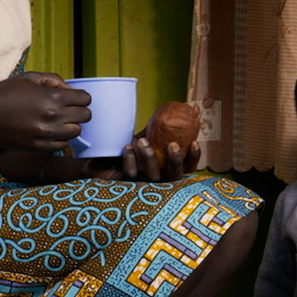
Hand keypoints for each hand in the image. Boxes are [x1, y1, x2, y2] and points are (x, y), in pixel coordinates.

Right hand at [0, 72, 90, 152]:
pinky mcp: (40, 146)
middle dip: (79, 111)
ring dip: (71, 125)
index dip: (80, 97)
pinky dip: (60, 138)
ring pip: (77, 132)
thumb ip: (54, 80)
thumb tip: (70, 90)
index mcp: (53, 97)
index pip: (85, 99)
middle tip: (67, 109)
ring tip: (58, 120)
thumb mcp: (29, 78)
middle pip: (85, 116)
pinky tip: (50, 130)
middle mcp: (53, 117)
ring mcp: (47, 134)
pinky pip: (63, 145)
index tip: (72, 98)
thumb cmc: (4, 94)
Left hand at [82, 136, 201, 182]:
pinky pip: (131, 174)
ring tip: (142, 140)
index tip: (194, 142)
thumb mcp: (146, 136)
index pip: (187, 167)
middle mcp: (158, 177)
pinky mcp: (125, 184)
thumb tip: (172, 111)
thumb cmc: (128, 147)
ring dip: (150, 157)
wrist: (101, 158)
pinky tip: (127, 147)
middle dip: (176, 160)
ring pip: (152, 176)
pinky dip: (130, 159)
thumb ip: (158, 130)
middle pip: (175, 176)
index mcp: (167, 167)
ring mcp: (142, 183)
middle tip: (172, 144)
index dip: (194, 158)